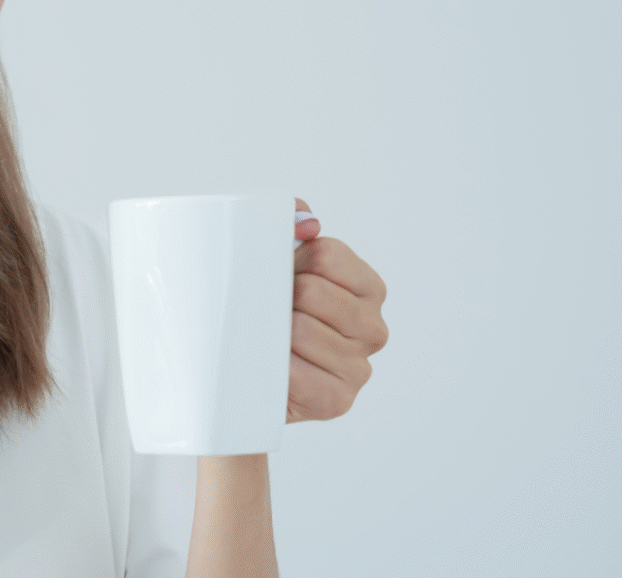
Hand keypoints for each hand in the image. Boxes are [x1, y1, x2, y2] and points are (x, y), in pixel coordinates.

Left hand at [286, 198, 387, 422]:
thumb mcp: (280, 259)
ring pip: (301, 330)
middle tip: (267, 308)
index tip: (280, 272)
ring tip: (266, 336)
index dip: (292, 259)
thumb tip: (305, 222)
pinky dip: (276, 367)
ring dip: (272, 331)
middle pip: (313, 291)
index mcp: (367, 287)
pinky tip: (271, 365)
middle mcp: (373, 328)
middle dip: (278, 296)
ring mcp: (359, 367)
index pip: (326, 255)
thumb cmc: (269, 309)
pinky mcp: (338, 400)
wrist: (247, 374)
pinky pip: (298, 373)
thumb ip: (291, 222)